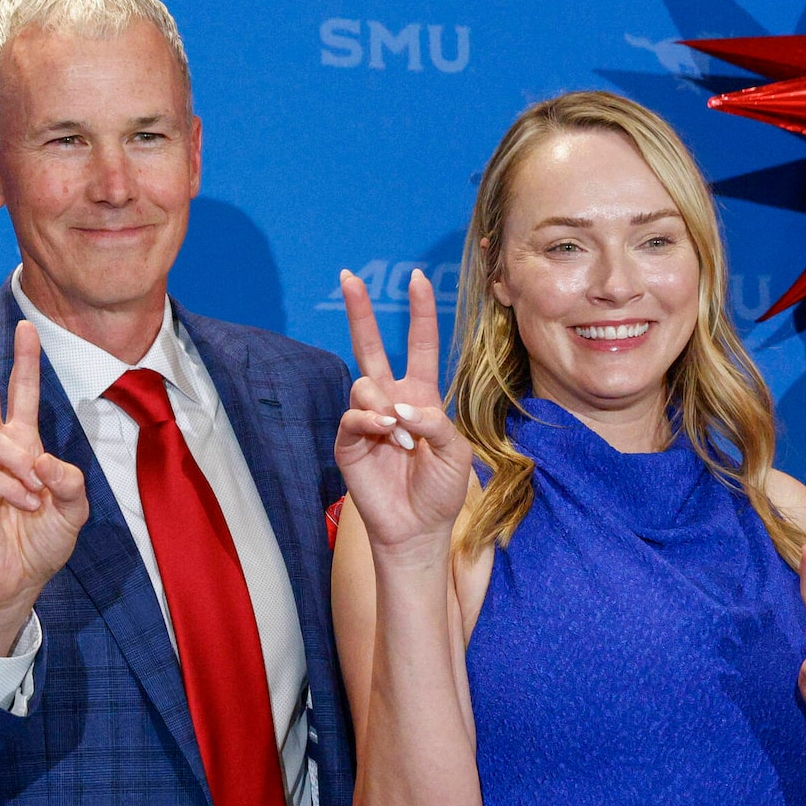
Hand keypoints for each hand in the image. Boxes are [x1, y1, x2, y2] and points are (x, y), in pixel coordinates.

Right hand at [0, 314, 88, 651]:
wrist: (18, 581)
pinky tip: (23, 506)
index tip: (26, 327)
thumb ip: (69, 480)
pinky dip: (9, 488)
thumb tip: (40, 459)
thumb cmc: (41, 542)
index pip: (19, 395)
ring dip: (17, 463)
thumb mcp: (73, 508)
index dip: (23, 362)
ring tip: (34, 493)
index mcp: (21, 446)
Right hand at [334, 269, 470, 562]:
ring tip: (401, 438)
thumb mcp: (456, 452)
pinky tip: (385, 435)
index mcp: (421, 396)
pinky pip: (353, 415)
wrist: (418, 528)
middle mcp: (391, 400)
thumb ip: (435, 421)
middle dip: (359, 311)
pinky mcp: (349, 441)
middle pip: (370, 346)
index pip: (419, 346)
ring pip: (364, 383)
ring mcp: (367, 419)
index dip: (420, 313)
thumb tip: (399, 407)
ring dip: (385, 406)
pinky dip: (371, 421)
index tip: (418, 278)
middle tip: (348, 277)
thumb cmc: (440, 490)